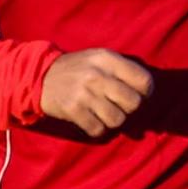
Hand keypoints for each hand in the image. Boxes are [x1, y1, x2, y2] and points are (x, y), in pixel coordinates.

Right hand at [37, 47, 151, 136]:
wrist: (40, 76)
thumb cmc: (77, 69)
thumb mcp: (99, 58)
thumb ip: (122, 69)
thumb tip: (147, 93)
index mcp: (107, 59)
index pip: (144, 81)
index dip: (146, 92)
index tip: (139, 95)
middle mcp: (97, 75)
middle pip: (133, 103)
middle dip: (130, 109)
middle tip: (120, 106)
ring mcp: (84, 93)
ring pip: (118, 120)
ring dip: (114, 121)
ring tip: (105, 113)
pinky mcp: (73, 110)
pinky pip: (98, 130)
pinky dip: (98, 129)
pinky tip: (92, 120)